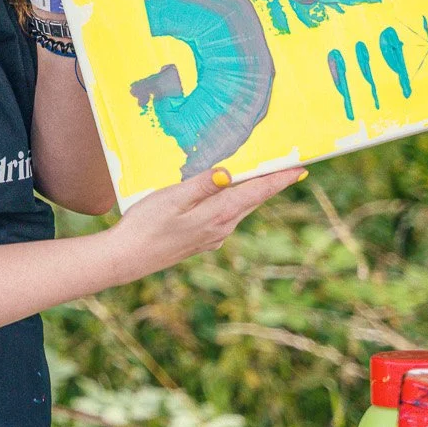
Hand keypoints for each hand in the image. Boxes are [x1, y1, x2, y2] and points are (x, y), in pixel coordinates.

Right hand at [104, 165, 305, 279]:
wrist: (126, 259)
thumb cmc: (144, 225)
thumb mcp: (171, 199)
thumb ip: (202, 186)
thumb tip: (230, 173)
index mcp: (217, 215)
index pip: (257, 192)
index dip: (279, 179)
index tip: (301, 168)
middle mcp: (222, 228)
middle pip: (253, 200)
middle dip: (271, 184)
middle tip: (289, 167)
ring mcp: (213, 237)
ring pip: (240, 209)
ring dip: (252, 192)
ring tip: (262, 175)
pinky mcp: (203, 241)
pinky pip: (226, 217)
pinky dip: (234, 202)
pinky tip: (227, 194)